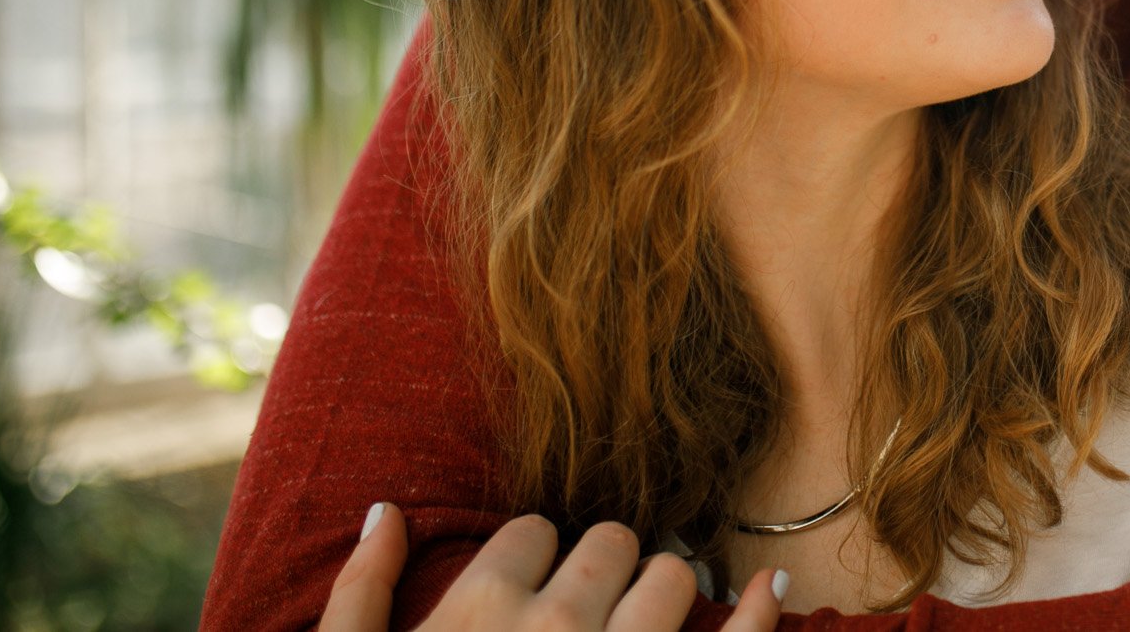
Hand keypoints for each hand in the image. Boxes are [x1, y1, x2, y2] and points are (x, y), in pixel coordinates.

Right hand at [319, 503, 790, 631]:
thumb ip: (360, 594)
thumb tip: (385, 510)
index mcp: (478, 608)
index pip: (532, 532)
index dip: (529, 564)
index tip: (523, 598)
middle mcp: (556, 624)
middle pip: (610, 543)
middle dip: (600, 571)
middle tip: (584, 615)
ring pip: (672, 577)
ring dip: (660, 594)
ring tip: (639, 628)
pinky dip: (760, 612)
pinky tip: (769, 588)